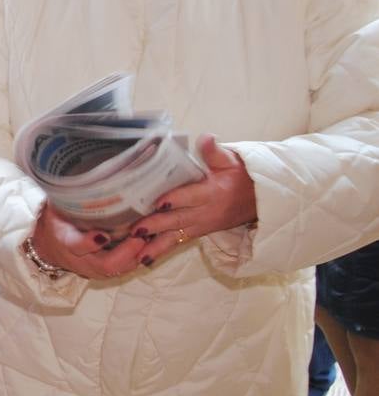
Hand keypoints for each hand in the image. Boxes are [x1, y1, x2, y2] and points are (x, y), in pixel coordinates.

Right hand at [29, 203, 149, 280]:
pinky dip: (144, 254)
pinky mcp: (110, 271)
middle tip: (140, 233)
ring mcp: (97, 269)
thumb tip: (75, 164)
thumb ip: (67, 193)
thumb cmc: (58, 219)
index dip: (88, 242)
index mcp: (64, 240)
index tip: (102, 235)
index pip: (74, 245)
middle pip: (107, 264)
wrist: (53, 245)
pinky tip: (155, 238)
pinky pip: (129, 266)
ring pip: (122, 268)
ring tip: (154, 232)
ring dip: (140, 253)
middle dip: (127, 251)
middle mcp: (81, 260)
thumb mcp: (56, 205)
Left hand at [128, 134, 256, 263]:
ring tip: (136, 255)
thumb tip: (207, 138)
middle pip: (177, 219)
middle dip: (156, 225)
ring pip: (175, 236)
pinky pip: (178, 242)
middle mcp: (205, 212)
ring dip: (155, 245)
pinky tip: (143, 258)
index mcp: (212, 192)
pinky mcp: (198, 232)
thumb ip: (215, 152)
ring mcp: (201, 225)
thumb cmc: (241, 175)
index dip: (174, 199)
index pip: (191, 196)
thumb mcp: (231, 160)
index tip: (157, 202)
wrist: (260, 199)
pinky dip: (161, 250)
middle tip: (134, 230)